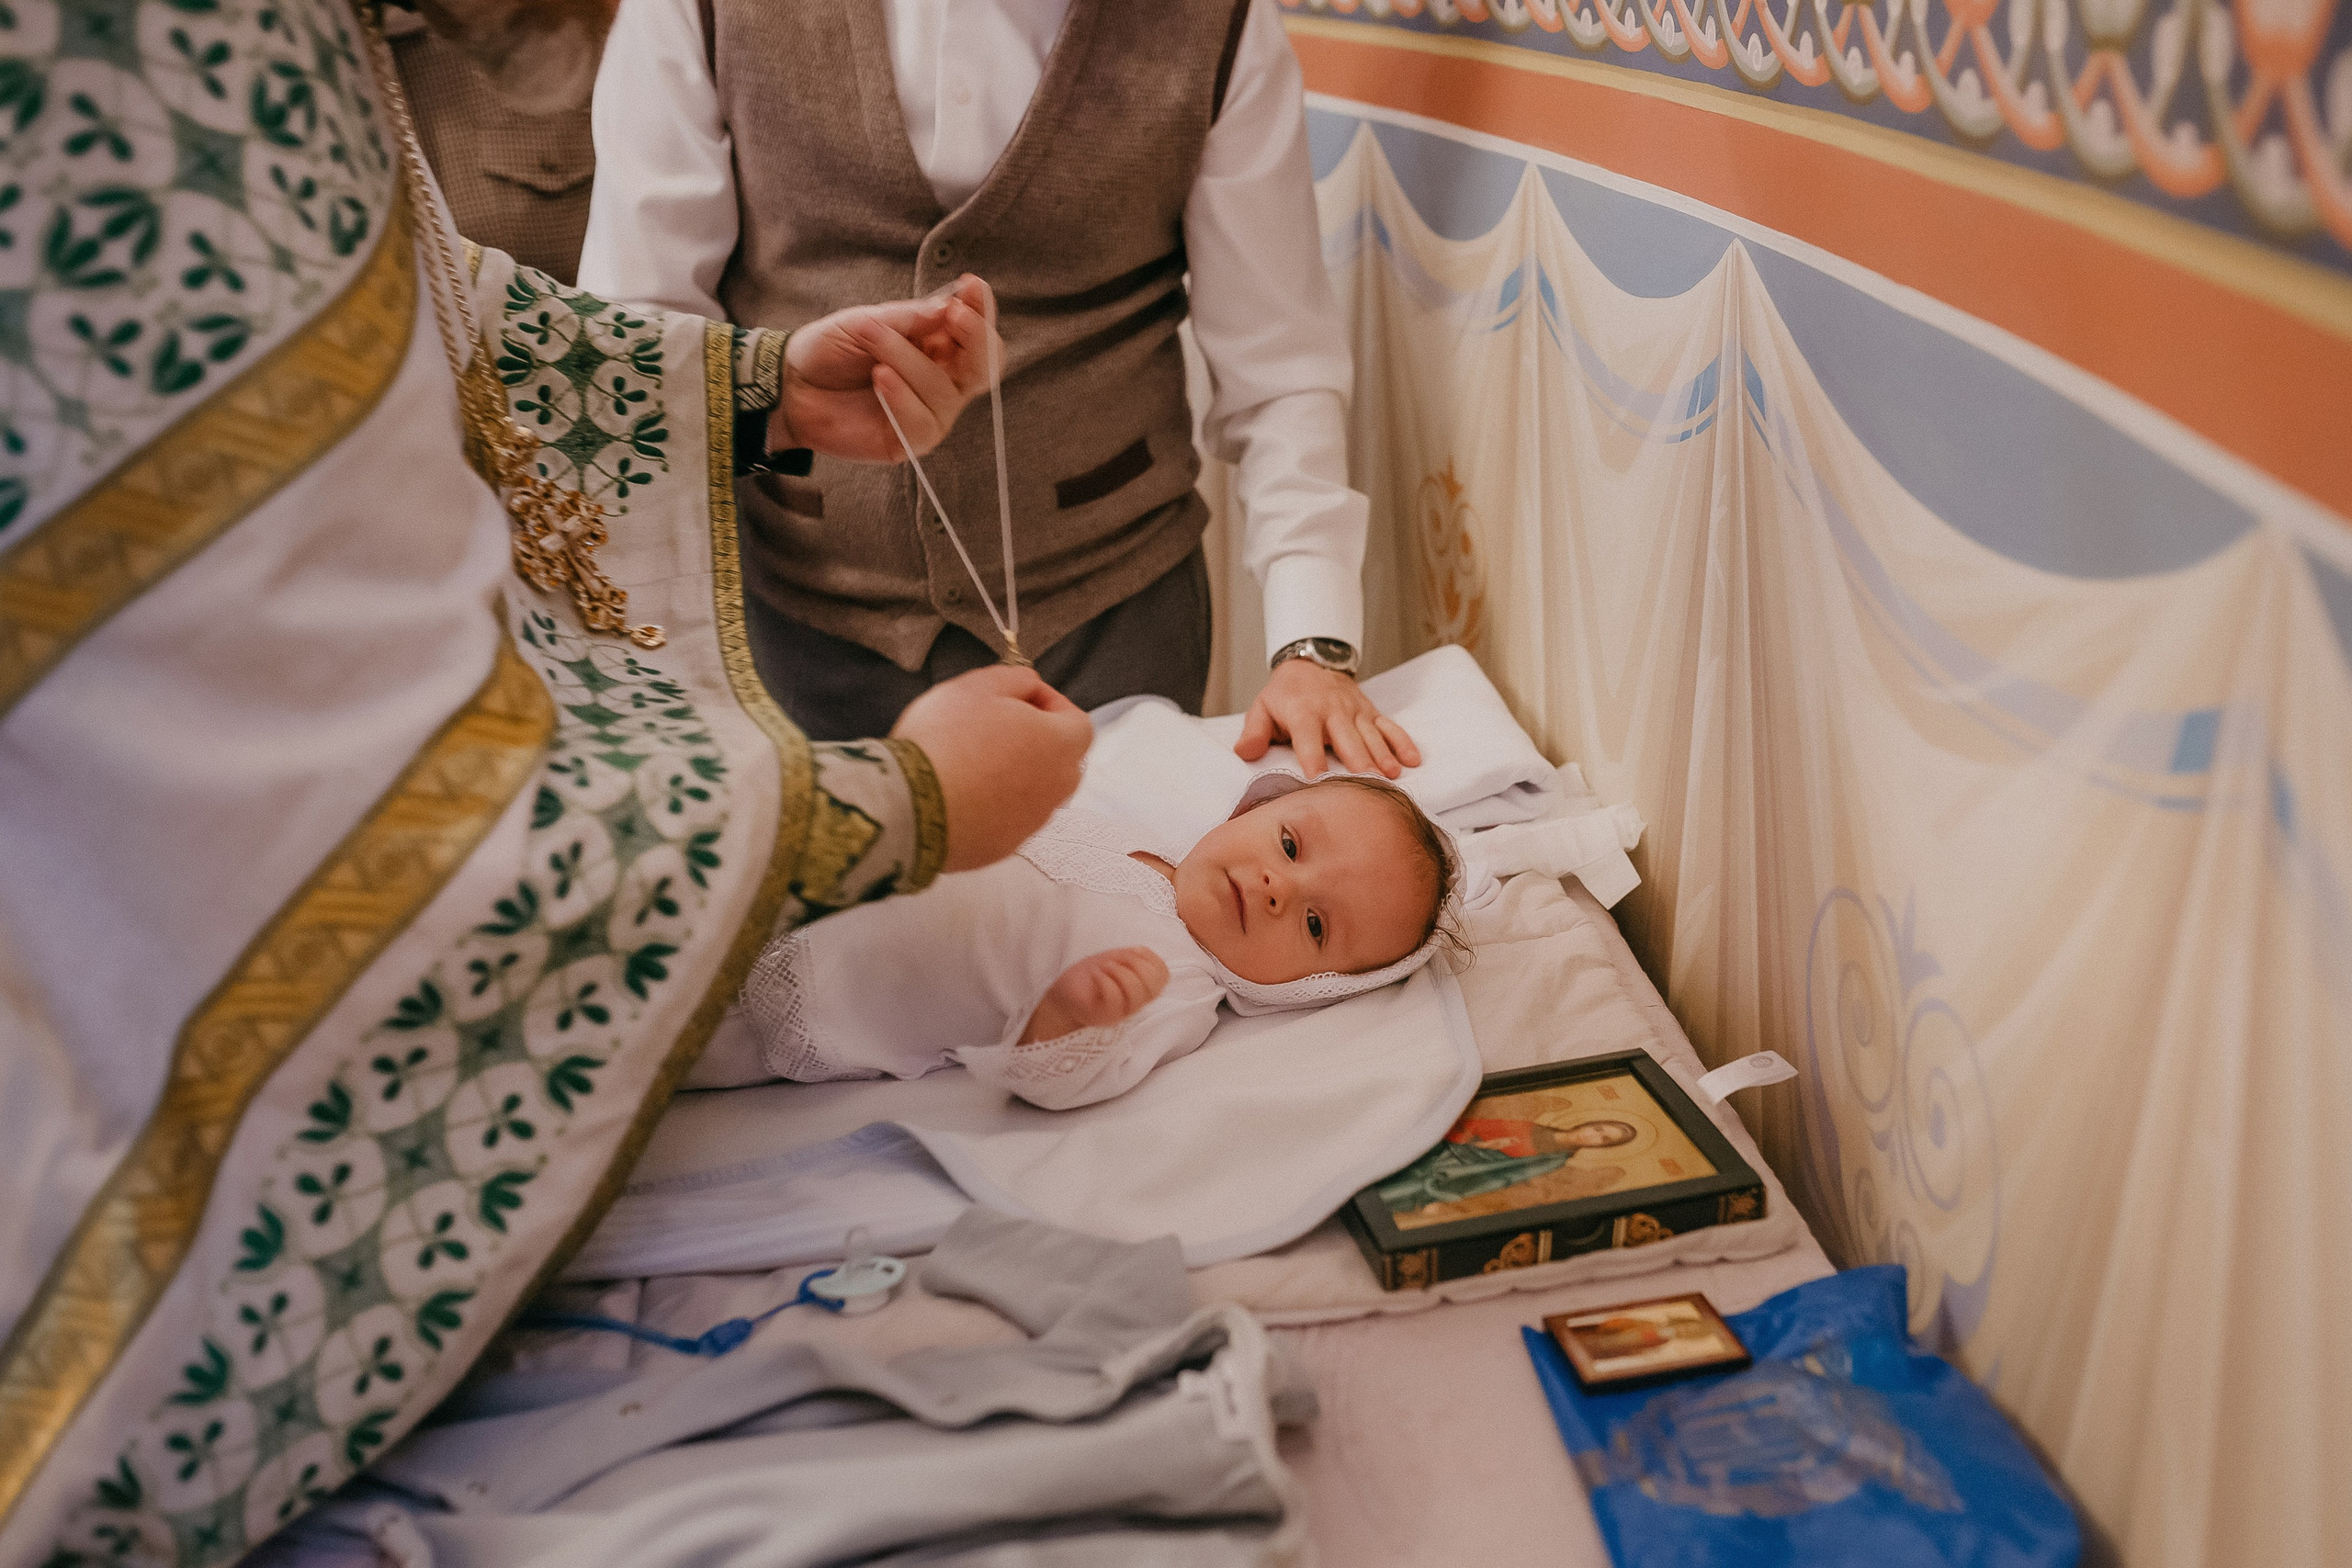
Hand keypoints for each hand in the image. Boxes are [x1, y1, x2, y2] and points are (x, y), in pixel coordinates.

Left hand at [774, 275, 999, 462]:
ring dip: (909, 360)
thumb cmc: (830, 350)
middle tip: (953, 315)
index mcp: (937, 346)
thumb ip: (911, 319)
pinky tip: (879, 379)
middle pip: (985, 366)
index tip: (970, 285)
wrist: (790, 386)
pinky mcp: (910, 441)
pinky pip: (924, 422)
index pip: (977, 333)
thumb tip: (952, 308)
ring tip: (872, 344)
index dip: (982, 310)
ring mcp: (930, 413)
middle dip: (976, 338)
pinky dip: (903, 397)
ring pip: (946, 391)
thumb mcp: (868, 322)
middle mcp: (942, 380)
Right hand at [889, 664, 1090, 872]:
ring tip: (970, 759)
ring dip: (1012, 774)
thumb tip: (1028, 683)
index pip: (1076, 721)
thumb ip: (1015, 678)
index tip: (1021, 695)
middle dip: (1035, 740)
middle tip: (996, 726)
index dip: (1049, 702)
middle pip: (1059, 760)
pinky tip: (959, 792)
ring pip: (1033, 792)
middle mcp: (1056, 789)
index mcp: (1060, 746)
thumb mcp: (978, 686)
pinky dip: (991, 804)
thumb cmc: (945, 741)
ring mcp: (1030, 823)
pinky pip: (1006, 819)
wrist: (910, 805)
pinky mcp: (1002, 846)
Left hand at [1021, 947, 1169, 1043]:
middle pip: (1154, 984)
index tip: (1131, 953)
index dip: (1151, 959)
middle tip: (1115, 961)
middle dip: (1135, 964)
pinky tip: (1095, 976)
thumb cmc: (1085, 979)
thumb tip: (1143, 951)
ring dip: (1118, 971)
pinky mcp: (1104, 1016)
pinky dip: (1104, 980)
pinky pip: (1114, 996)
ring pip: (1136, 991)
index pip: (1163, 975)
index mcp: (1140, 988)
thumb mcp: (1111, 961)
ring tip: (1104, 969)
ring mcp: (1121, 1012)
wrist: (1060, 997)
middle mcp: (1135, 1003)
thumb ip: (1130, 957)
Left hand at [1235, 657, 1421, 778]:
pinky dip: (1402, 742)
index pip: (1308, 738)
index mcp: (1304, 712)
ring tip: (1393, 775)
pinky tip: (1413, 760)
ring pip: (1371, 734)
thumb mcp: (1262, 708)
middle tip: (1367, 783)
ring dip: (1383, 754)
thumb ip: (1254, 732)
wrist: (1311, 663)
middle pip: (1347, 738)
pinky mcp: (1370, 712)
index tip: (1318, 780)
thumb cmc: (1284, 695)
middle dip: (1357, 760)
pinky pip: (1389, 726)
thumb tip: (1244, 753)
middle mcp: (1333, 711)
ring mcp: (1355, 711)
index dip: (1313, 759)